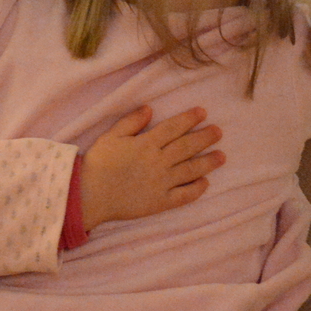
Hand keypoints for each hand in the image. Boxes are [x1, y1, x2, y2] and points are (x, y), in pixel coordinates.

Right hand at [79, 106, 223, 229]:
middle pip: (186, 147)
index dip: (189, 119)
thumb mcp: (111, 136)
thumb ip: (131, 121)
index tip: (203, 112)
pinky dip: (196, 190)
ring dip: (207, 162)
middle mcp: (158, 162)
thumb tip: (150, 108)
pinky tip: (205, 183)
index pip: (173, 128)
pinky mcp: (160, 202)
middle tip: (219, 132)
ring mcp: (161, 183)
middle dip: (205, 138)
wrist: (88, 195)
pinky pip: (183, 196)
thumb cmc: (98, 163)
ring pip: (190, 170)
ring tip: (222, 156)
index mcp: (146, 144)